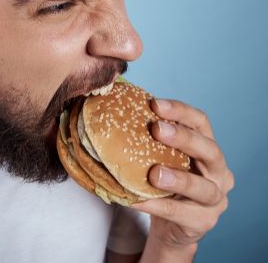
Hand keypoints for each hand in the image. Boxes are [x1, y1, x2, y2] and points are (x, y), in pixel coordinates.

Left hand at [131, 98, 234, 249]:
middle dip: (183, 138)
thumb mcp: (159, 160)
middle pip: (209, 150)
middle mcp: (219, 172)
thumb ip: (148, 141)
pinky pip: (178, 213)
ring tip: (154, 173)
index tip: (154, 104)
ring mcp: (215, 199)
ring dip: (178, 178)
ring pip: (202, 187)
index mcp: (207, 149)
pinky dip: (155, 206)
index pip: (201, 122)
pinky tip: (134, 200)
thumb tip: (112, 113)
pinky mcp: (203, 222)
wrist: (170, 227)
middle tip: (156, 129)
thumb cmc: (163, 185)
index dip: (180, 111)